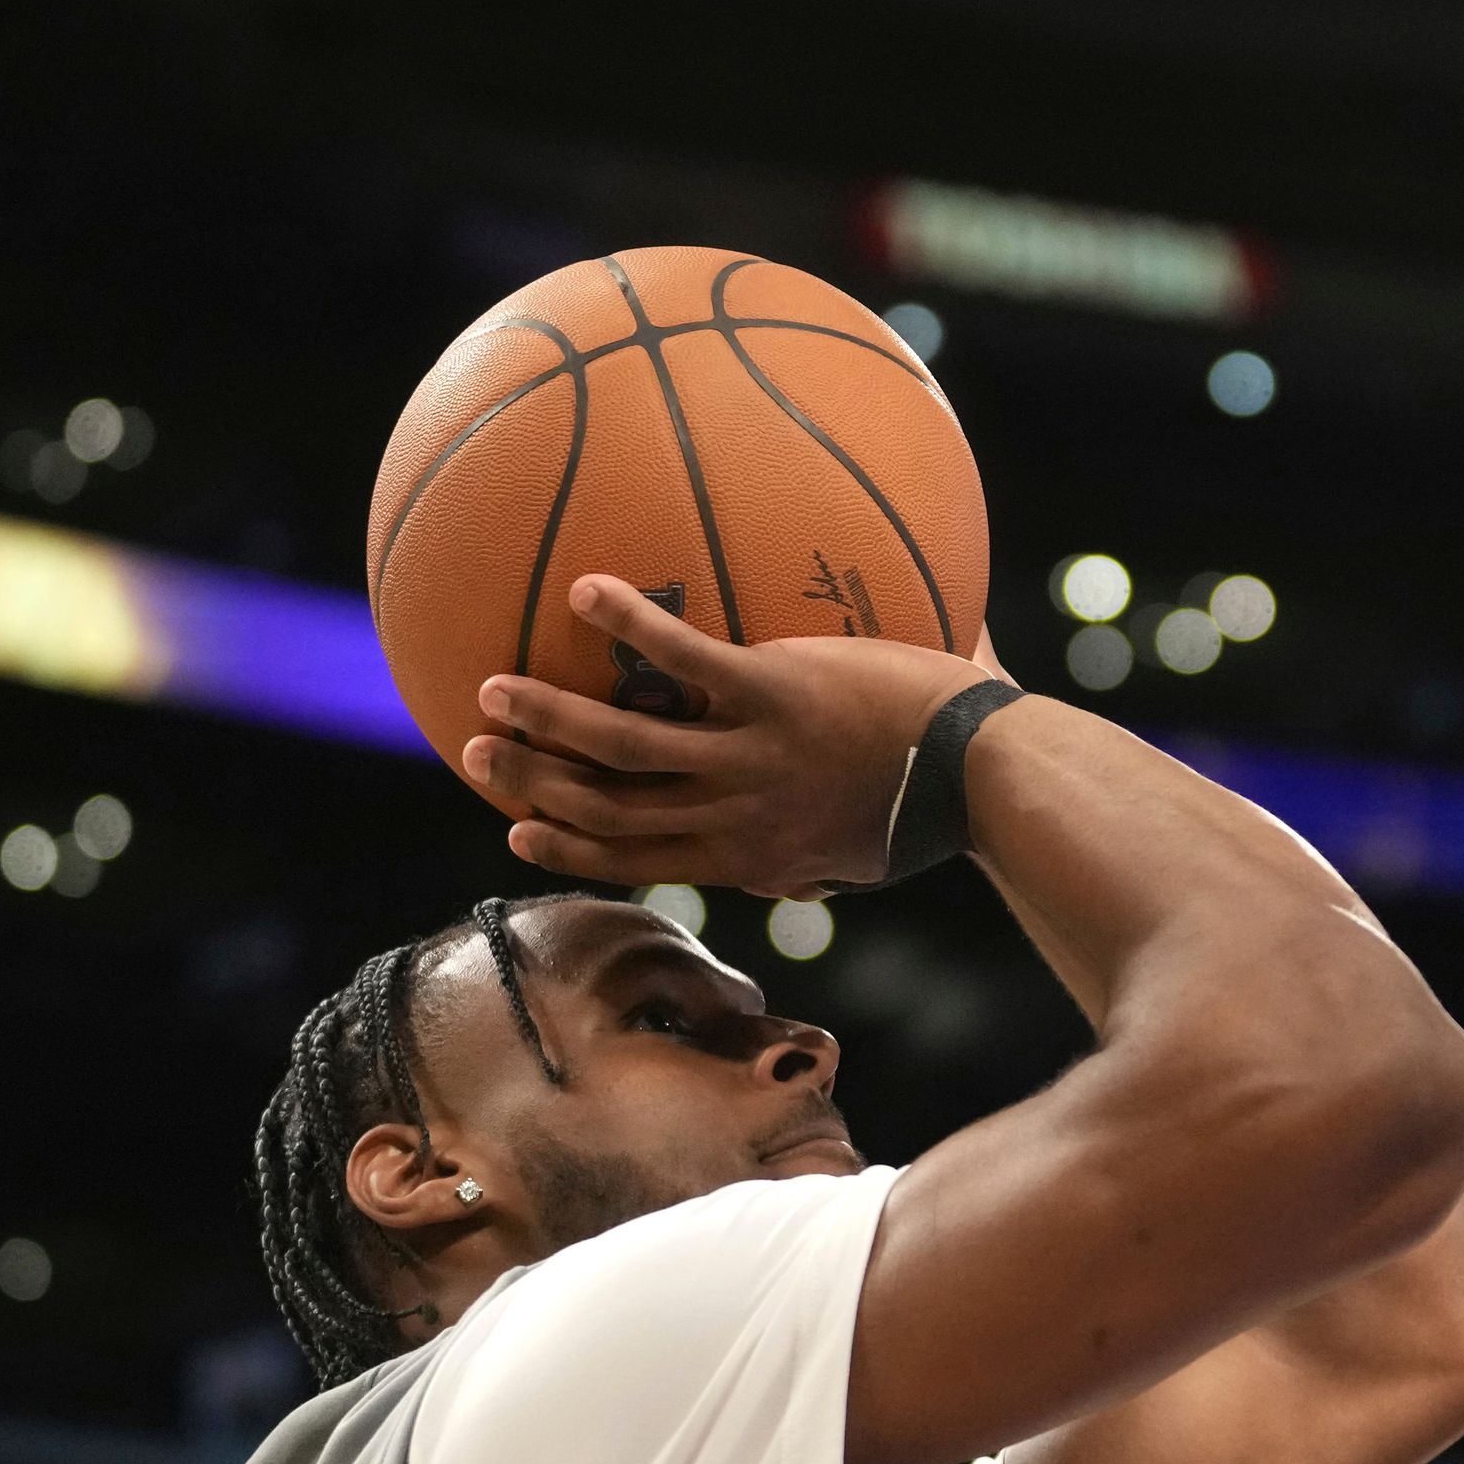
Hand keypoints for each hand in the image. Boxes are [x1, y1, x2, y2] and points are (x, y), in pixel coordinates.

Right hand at [461, 575, 988, 895]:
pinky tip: (586, 591)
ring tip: (492, 689)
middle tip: (476, 754)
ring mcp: (751, 757)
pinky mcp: (776, 695)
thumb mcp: (865, 856)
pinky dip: (631, 626)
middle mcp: (736, 818)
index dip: (572, 851)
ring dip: (549, 720)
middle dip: (533, 788)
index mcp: (751, 857)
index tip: (520, 834)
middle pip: (607, 812)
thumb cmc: (944, 806)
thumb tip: (817, 873)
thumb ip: (824, 859)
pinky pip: (683, 659)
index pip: (641, 861)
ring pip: (621, 749)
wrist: (988, 777)